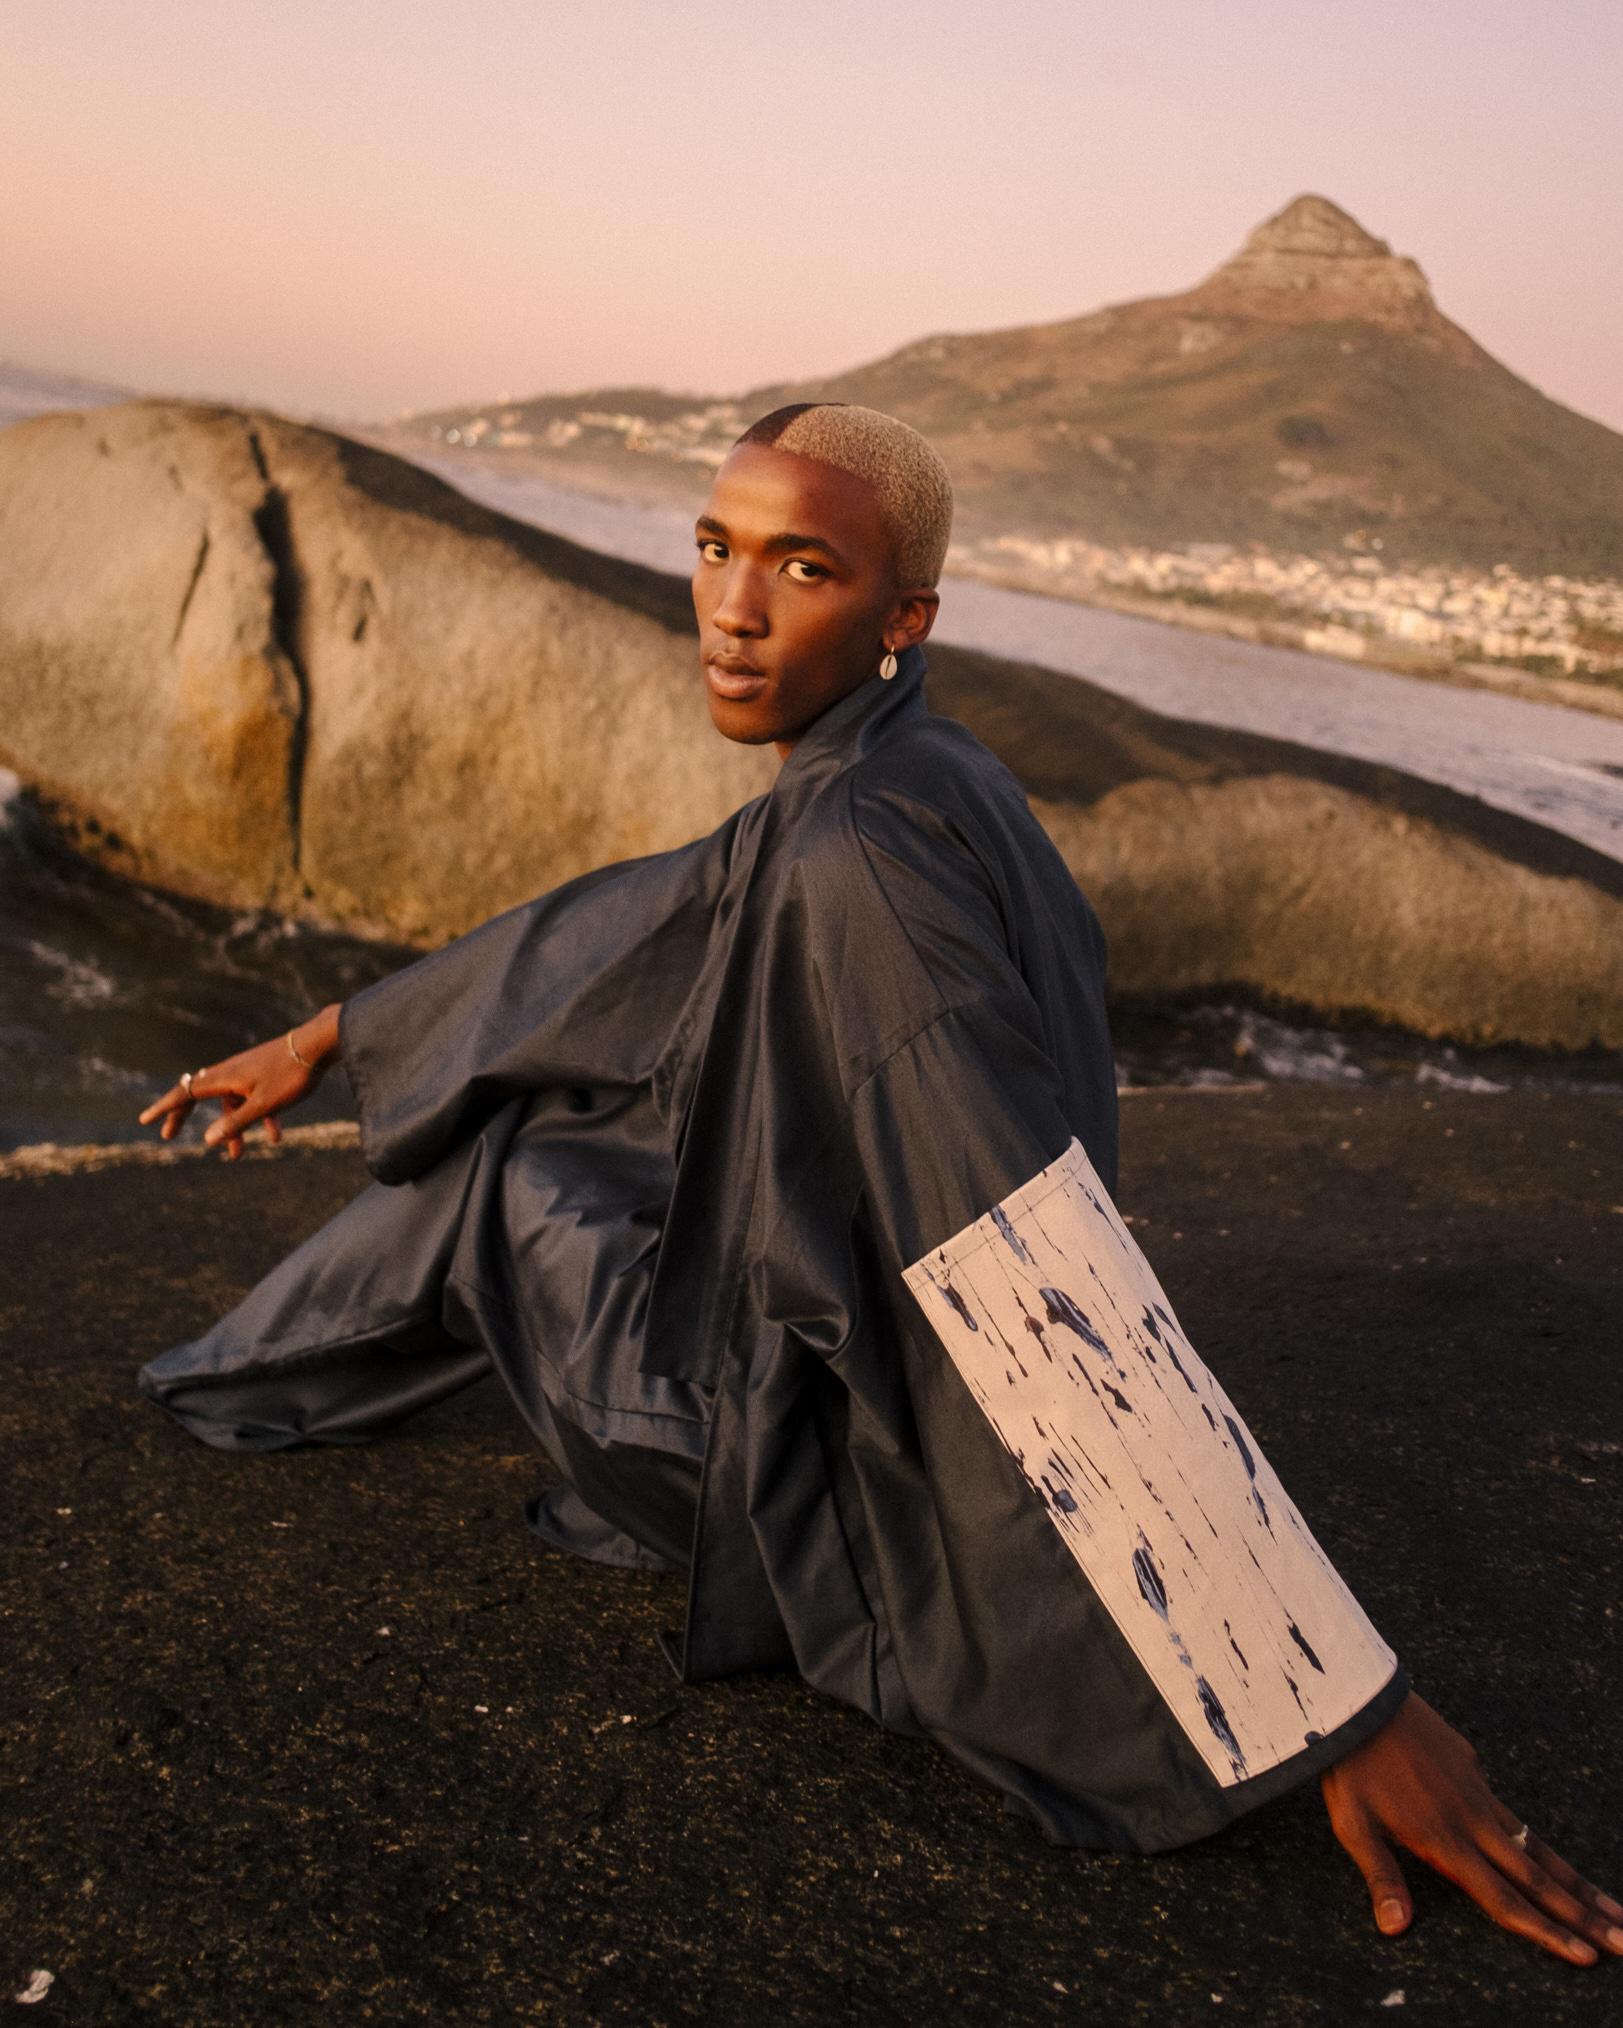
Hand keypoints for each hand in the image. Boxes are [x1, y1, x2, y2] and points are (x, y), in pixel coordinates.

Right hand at [138, 1004, 342, 1160]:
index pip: (185, 1092)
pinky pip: (254, 1098)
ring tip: (238, 1156)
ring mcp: (248, 1071)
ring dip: (233, 1128)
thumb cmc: (291, 1074)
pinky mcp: (265, 1073)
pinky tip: (277, 1135)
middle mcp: (230, 1071)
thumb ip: (236, 1123)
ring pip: (231, 1102)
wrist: (320, 1044)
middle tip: (169, 1135)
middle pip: (199, 1094)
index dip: (164, 1108)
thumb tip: (207, 1140)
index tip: (145, 1121)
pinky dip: (260, 1117)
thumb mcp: (263, 1105)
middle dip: (185, 1116)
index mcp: (224, 1077)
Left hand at [1322, 1691, 1622, 1964]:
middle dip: (1584, 1916)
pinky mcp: (1472, 1767)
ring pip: (1534, 1845)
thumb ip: (1381, 1876)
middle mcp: (1472, 1820)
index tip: (1586, 1956)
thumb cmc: (1350, 1766)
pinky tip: (1546, 1858)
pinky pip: (1511, 1814)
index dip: (1545, 1931)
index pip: (1504, 1900)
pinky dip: (1537, 1842)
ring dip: (1574, 1881)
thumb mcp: (1353, 1824)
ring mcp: (1477, 1791)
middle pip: (1537, 1878)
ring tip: (1610, 1908)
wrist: (1359, 1697)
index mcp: (1446, 1841)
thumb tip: (1395, 1930)